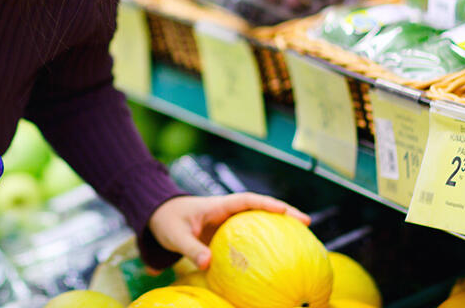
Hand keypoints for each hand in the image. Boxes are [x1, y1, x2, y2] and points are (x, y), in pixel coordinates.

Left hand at [147, 193, 310, 270]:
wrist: (157, 218)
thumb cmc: (166, 221)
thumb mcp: (175, 235)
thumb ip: (190, 249)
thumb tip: (208, 263)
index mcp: (218, 205)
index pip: (247, 200)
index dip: (266, 204)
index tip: (286, 211)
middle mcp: (227, 212)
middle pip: (260, 209)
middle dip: (284, 213)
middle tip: (307, 223)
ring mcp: (228, 224)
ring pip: (258, 223)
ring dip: (278, 228)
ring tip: (303, 240)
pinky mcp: (226, 237)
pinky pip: (248, 240)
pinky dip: (262, 247)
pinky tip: (274, 262)